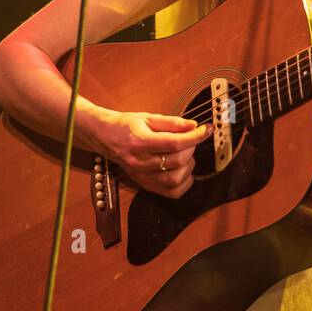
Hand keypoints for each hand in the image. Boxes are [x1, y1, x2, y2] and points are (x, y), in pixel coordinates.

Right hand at [92, 110, 210, 198]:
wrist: (105, 137)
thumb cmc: (126, 126)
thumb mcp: (148, 117)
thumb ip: (172, 122)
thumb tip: (193, 126)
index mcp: (139, 142)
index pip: (174, 143)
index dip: (195, 136)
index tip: (207, 129)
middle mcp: (140, 162)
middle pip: (176, 161)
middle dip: (191, 148)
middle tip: (191, 139)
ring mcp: (142, 176)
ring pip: (175, 179)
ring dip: (188, 166)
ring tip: (185, 154)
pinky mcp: (145, 185)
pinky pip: (171, 193)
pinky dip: (184, 183)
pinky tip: (183, 170)